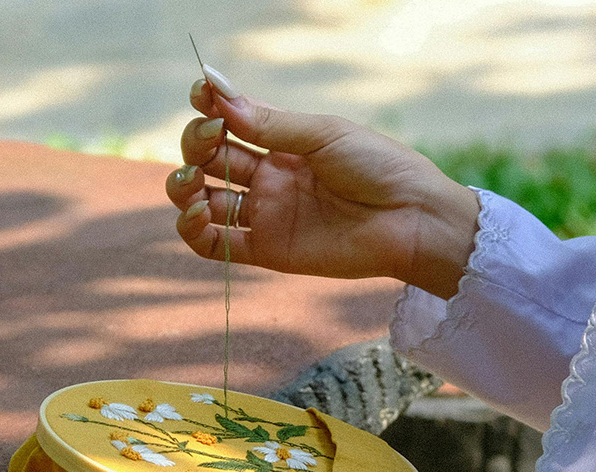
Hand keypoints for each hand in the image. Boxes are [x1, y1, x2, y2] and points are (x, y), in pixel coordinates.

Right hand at [165, 71, 479, 299]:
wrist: (413, 219)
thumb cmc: (380, 168)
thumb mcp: (325, 134)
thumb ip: (271, 123)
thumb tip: (219, 97)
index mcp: (284, 143)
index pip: (229, 123)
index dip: (209, 109)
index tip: (203, 96)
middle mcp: (269, 176)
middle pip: (208, 158)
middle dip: (197, 143)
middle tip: (213, 137)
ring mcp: (266, 213)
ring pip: (203, 200)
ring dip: (182, 186)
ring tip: (193, 183)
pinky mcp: (268, 250)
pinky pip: (216, 245)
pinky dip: (193, 230)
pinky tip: (198, 212)